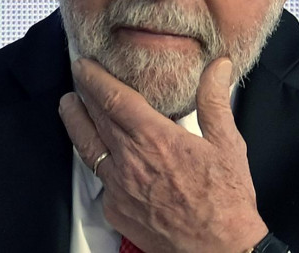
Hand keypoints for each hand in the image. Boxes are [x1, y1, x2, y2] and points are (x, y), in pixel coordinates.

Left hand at [58, 57, 268, 252]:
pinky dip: (99, 161)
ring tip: (70, 107)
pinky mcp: (116, 211)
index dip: (94, 79)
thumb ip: (215, 100)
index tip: (85, 65)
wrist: (219, 250)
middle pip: (93, 119)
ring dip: (76, 123)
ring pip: (87, 148)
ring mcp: (119, 188)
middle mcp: (130, 161)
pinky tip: (102, 154)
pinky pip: (101, 180)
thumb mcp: (227, 144)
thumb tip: (218, 66)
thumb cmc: (226, 201)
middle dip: (82, 94)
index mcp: (155, 139)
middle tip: (77, 77)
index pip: (113, 99)